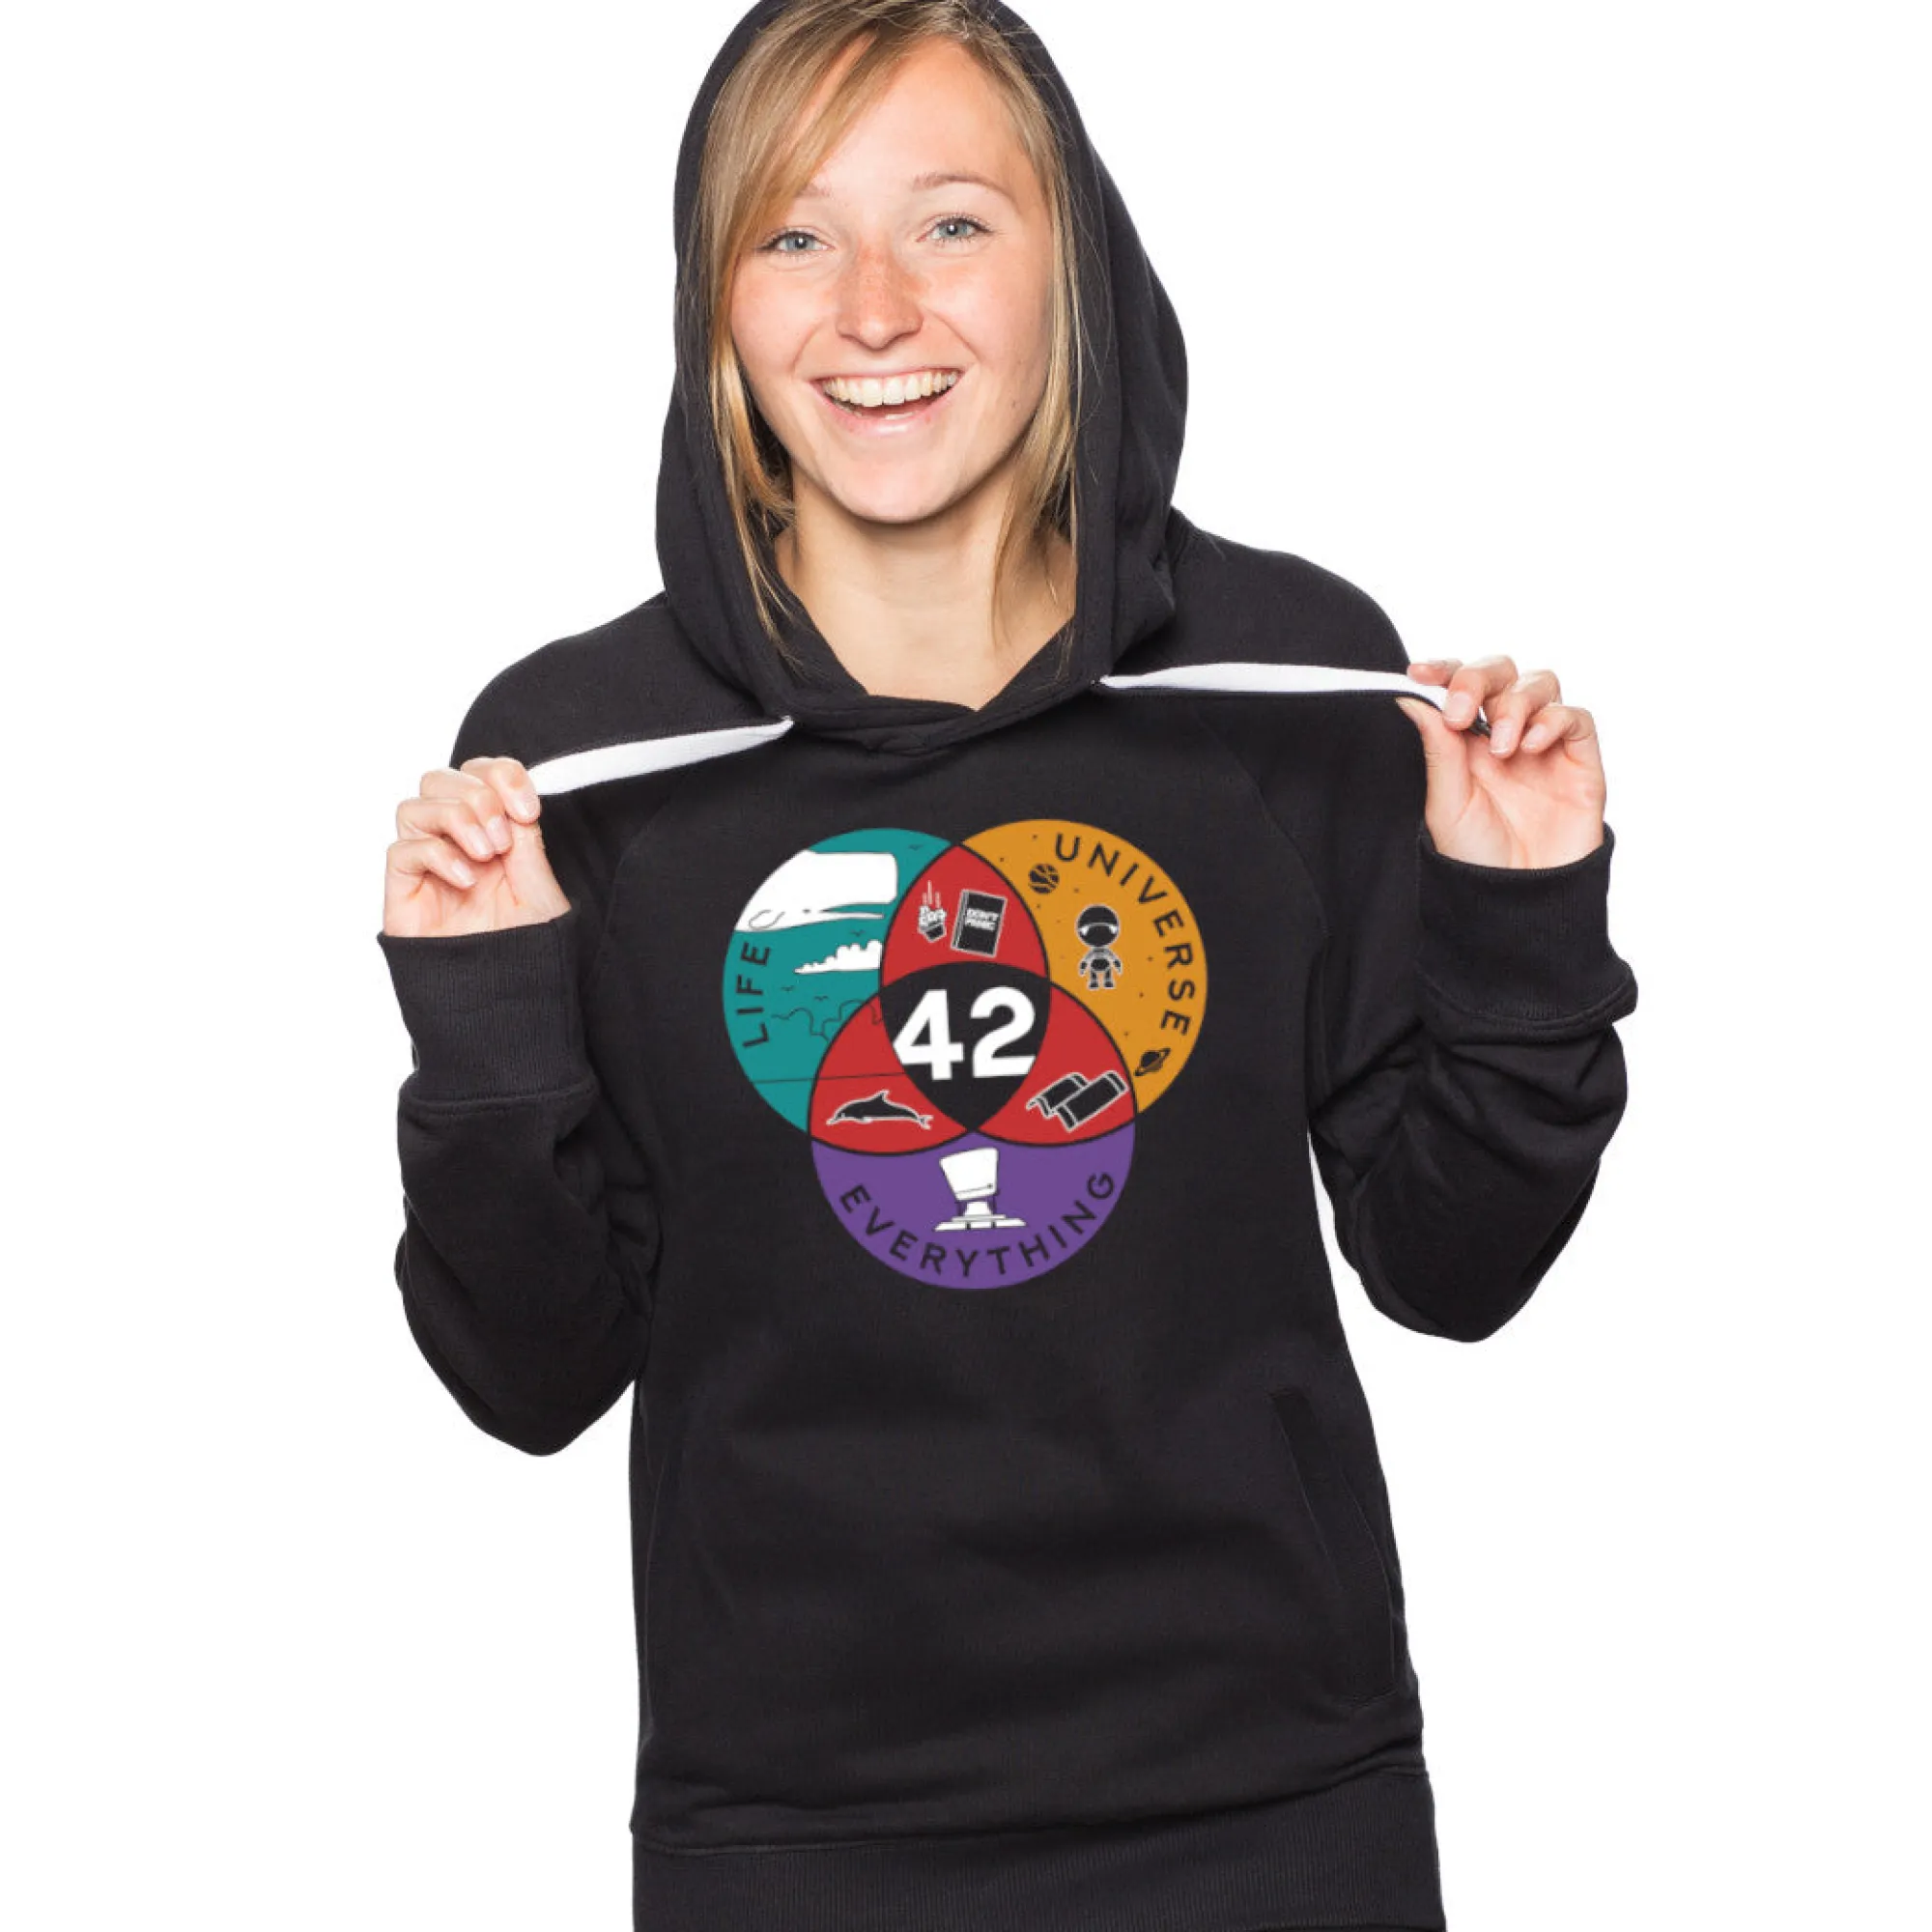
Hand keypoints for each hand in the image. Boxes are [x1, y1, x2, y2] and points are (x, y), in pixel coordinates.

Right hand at [383, 756, 570, 936]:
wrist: (503, 998)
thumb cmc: (524, 949)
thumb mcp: (540, 889)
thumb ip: (526, 842)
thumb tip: (512, 800)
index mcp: (491, 832)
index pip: (480, 774)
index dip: (500, 775)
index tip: (527, 807)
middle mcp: (454, 843)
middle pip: (439, 779)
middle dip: (476, 796)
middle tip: (504, 838)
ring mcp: (426, 866)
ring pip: (414, 806)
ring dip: (455, 819)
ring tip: (486, 856)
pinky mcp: (404, 892)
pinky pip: (401, 851)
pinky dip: (436, 854)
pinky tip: (466, 879)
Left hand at [1394, 656, 1606, 869]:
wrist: (1520, 902)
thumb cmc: (1479, 859)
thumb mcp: (1447, 804)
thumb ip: (1437, 749)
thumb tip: (1411, 698)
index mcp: (1467, 741)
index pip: (1459, 685)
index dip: (1443, 670)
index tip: (1418, 673)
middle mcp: (1506, 733)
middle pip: (1500, 672)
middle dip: (1479, 680)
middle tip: (1462, 715)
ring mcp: (1545, 743)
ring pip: (1539, 684)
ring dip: (1517, 705)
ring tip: (1504, 749)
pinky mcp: (1580, 760)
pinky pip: (1576, 717)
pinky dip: (1553, 721)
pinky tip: (1530, 748)